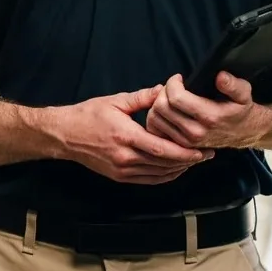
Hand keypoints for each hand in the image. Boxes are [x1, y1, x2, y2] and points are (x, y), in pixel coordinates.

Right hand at [54, 86, 213, 184]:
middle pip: (165, 164)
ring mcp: (122, 170)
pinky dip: (165, 176)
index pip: (164, 149)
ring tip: (194, 161)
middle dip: (189, 161)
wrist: (64, 134)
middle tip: (207, 154)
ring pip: (159, 174)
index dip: (186, 152)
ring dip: (180, 169)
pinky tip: (175, 169)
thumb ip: (142, 98)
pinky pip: (149, 180)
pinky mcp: (120, 177)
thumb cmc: (88, 115)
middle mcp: (126, 157)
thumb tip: (164, 90)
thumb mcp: (115, 101)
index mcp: (126, 136)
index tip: (203, 148)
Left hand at [146, 72, 269, 149]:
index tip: (179, 78)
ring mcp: (187, 141)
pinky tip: (167, 108)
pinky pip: (157, 129)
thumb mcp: (244, 94)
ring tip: (169, 96)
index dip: (172, 83)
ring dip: (157, 103)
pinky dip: (157, 116)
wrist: (245, 133)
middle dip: (163, 92)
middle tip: (172, 86)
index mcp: (210, 117)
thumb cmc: (241, 110)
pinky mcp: (181, 145)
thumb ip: (233, 85)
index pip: (176, 97)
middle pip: (162, 107)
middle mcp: (196, 131)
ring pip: (156, 118)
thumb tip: (220, 77)